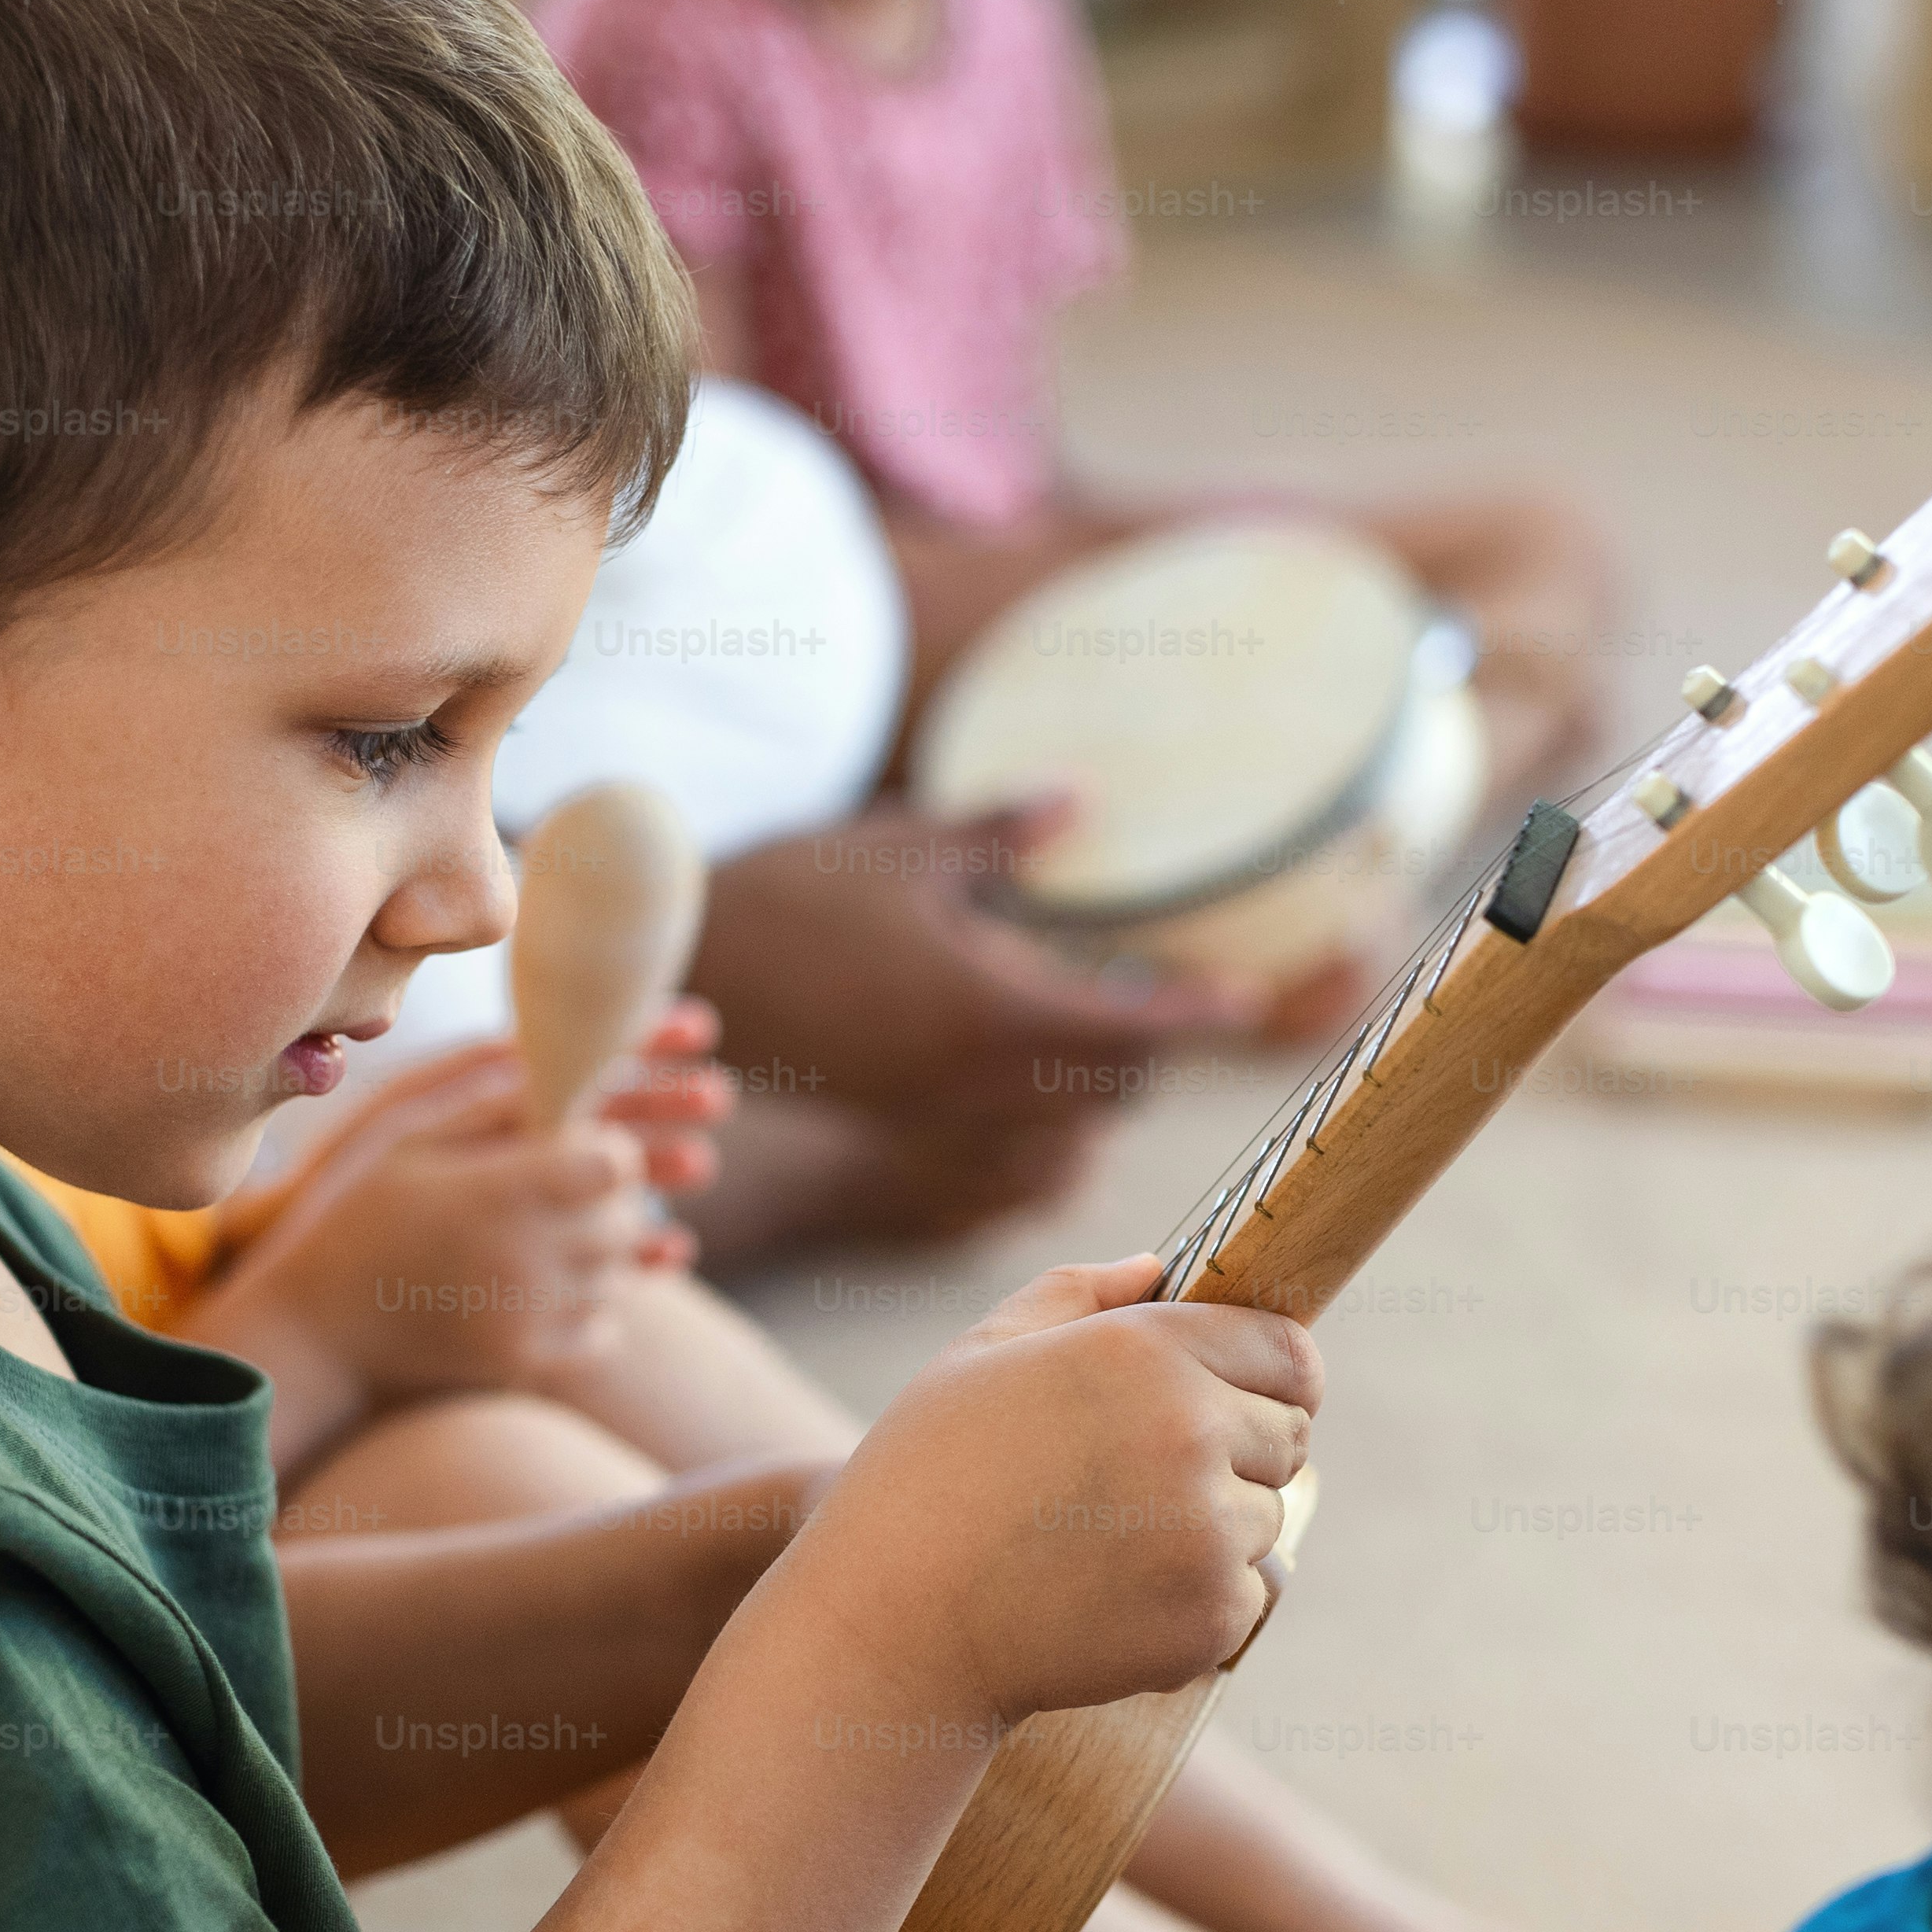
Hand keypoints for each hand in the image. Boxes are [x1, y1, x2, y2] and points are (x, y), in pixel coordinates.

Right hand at [198, 1036, 705, 1439]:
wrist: (316, 1327)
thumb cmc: (360, 1218)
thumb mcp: (410, 1143)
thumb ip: (492, 1108)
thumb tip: (562, 1075)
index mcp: (497, 1189)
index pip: (613, 1161)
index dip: (609, 1149)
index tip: (580, 1150)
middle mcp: (522, 1254)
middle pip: (624, 1218)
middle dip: (609, 1199)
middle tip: (562, 1196)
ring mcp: (527, 1315)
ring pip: (617, 1274)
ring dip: (599, 1254)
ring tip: (541, 1242)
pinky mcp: (524, 1363)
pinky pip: (603, 1330)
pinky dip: (590, 1309)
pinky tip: (545, 1290)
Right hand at [691, 803, 1253, 1123]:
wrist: (685, 972)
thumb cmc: (793, 895)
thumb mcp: (903, 848)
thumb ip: (1000, 832)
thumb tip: (1080, 800)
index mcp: (991, 1008)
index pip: (1133, 1027)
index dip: (1197, 1014)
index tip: (1247, 1000)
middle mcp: (976, 1077)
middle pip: (1109, 1088)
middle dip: (1148, 1049)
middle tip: (1168, 996)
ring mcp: (937, 1109)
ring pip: (1061, 1121)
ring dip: (1095, 1079)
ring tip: (1099, 1018)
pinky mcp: (902, 1120)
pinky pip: (1005, 1131)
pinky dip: (1038, 1098)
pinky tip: (1021, 1043)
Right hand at [777, 1257, 1319, 1727]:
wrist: (891, 1629)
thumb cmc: (921, 1482)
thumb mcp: (979, 1355)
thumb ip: (1077, 1296)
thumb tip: (1157, 1268)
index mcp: (1143, 1350)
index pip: (1289, 1350)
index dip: (1274, 1372)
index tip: (1249, 1392)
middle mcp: (1192, 1431)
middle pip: (1289, 1433)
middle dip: (1240, 1449)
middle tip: (1150, 1478)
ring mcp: (1208, 1531)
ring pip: (1266, 1518)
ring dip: (1215, 1528)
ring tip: (1112, 1542)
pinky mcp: (1211, 1616)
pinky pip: (1247, 1595)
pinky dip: (1199, 1600)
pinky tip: (1114, 1596)